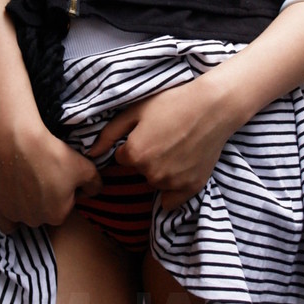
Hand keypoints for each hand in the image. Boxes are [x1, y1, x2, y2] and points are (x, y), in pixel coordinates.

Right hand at [0, 123, 100, 234]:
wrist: (18, 142)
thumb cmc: (53, 155)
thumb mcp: (86, 167)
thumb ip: (95, 185)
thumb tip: (93, 192)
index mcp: (58, 215)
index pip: (66, 206)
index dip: (65, 191)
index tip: (60, 175)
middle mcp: (36, 220)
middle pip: (45, 212)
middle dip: (47, 199)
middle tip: (44, 176)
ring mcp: (15, 215)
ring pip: (27, 215)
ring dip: (29, 205)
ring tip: (28, 182)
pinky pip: (6, 223)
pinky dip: (10, 217)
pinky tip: (14, 204)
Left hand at [88, 78, 231, 211]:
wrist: (213, 107)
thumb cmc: (173, 102)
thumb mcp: (136, 110)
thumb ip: (109, 133)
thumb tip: (90, 154)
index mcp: (134, 154)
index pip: (123, 158)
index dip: (133, 145)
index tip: (148, 132)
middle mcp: (151, 173)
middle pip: (139, 172)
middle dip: (146, 159)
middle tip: (165, 138)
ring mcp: (172, 183)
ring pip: (155, 183)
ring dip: (160, 172)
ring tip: (176, 148)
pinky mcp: (191, 188)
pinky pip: (172, 201)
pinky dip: (172, 191)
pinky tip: (180, 171)